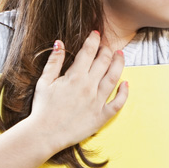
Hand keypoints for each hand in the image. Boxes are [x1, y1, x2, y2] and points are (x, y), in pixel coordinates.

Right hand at [28, 31, 126, 154]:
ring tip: (120, 55)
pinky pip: (118, 103)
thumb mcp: (44, 81)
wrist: (44, 134)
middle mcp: (89, 87)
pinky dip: (124, 93)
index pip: (88, 52)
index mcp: (75, 77)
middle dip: (106, 50)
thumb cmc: (42, 108)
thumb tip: (59, 42)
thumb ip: (54, 61)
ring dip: (119, 64)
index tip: (96, 33)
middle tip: (107, 45)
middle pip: (104, 62)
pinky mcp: (101, 116)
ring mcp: (97, 102)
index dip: (93, 40)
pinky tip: (126, 84)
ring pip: (114, 78)